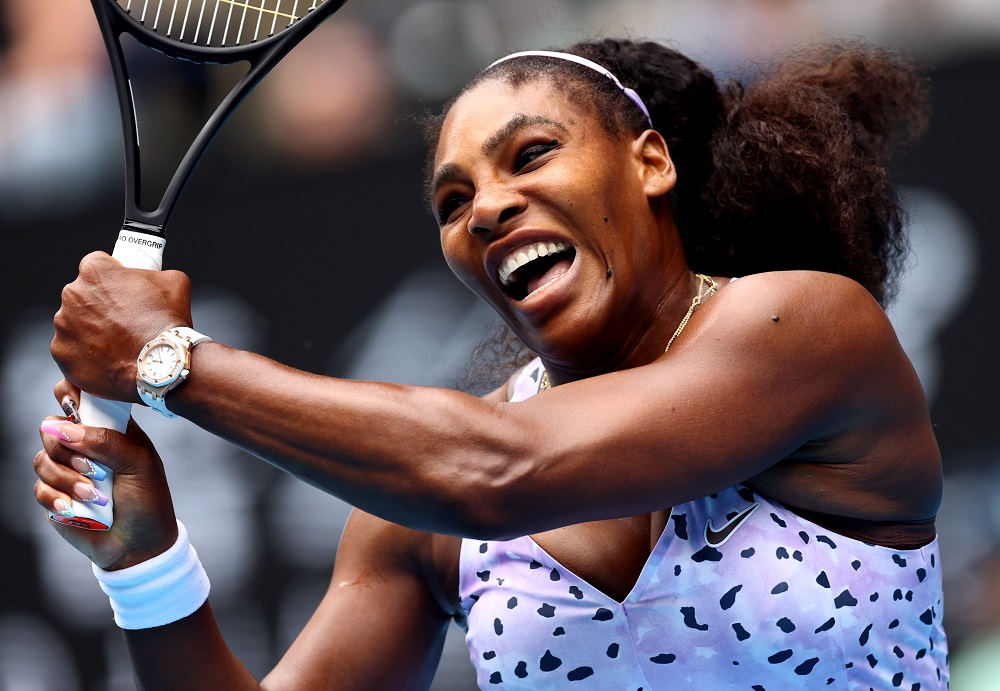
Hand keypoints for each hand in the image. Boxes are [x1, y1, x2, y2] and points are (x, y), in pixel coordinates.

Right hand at [34, 382, 177, 569]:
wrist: (139, 544)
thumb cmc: (147, 500)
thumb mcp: (139, 465)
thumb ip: (106, 441)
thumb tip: (62, 428)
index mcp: (110, 429)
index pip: (81, 398)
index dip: (70, 395)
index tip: (72, 409)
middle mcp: (85, 445)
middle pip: (51, 426)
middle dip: (66, 448)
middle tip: (92, 468)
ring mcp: (68, 469)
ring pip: (42, 458)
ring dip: (66, 478)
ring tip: (93, 494)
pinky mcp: (55, 494)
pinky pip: (39, 487)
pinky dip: (56, 497)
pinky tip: (74, 508)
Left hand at [52, 252, 193, 401]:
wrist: (161, 365)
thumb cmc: (166, 323)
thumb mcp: (175, 282)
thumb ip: (156, 274)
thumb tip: (155, 279)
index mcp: (94, 272)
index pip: (97, 264)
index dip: (113, 277)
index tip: (123, 289)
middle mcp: (72, 295)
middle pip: (83, 296)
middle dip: (100, 305)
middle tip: (125, 319)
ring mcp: (64, 327)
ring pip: (75, 324)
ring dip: (92, 331)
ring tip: (119, 344)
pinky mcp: (63, 355)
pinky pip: (72, 352)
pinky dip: (86, 357)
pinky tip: (109, 361)